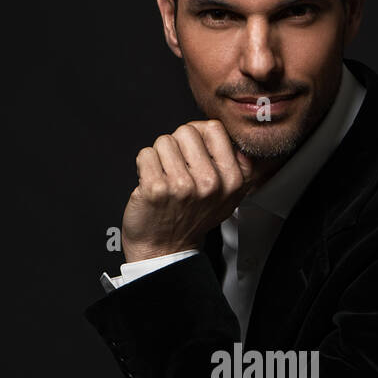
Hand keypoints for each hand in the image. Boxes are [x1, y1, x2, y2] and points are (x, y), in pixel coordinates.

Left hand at [122, 119, 253, 263]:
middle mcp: (212, 183)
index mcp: (234, 179)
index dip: (198, 136)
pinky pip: (146, 154)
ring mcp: (184, 186)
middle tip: (178, 172)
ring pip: (164, 141)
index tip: (193, 155)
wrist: (166, 249)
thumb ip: (230, 161)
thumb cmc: (191, 218)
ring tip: (166, 181)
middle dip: (177, 146)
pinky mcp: (157, 189)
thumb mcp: (226, 194)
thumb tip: (214, 128)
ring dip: (160, 158)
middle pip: (187, 131)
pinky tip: (153, 186)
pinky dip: (144, 167)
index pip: (213, 129)